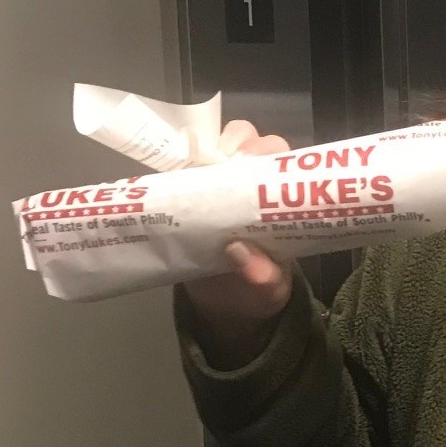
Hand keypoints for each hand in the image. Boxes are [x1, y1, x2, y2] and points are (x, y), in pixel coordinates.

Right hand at [184, 119, 292, 354]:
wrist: (228, 307)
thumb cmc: (259, 289)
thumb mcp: (268, 287)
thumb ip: (262, 275)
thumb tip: (239, 252)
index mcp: (278, 197)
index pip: (277, 155)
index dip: (264, 150)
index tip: (248, 161)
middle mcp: (250, 181)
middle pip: (243, 139)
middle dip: (232, 143)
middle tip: (216, 168)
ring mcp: (217, 185)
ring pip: (210, 147)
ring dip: (200, 152)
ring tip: (190, 175)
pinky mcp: (188, 195)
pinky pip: (180, 171)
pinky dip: (173, 170)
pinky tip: (167, 183)